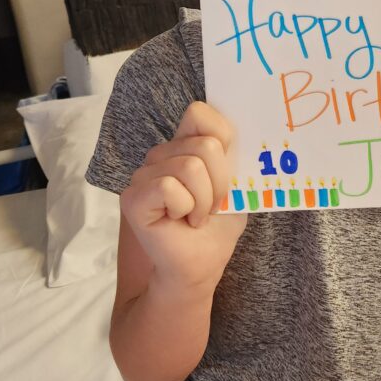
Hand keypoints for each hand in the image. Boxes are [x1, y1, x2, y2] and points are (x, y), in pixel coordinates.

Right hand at [120, 101, 246, 288]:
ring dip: (205, 201)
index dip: (222, 139)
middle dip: (220, 183)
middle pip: (205, 145)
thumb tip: (247, 134)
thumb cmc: (217, 228)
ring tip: (196, 216)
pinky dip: (186, 208)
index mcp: (184, 146)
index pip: (200, 113)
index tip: (227, 173)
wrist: (200, 267)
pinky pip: (169, 187)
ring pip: (191, 166)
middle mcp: (160, 155)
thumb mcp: (237, 187)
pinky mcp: (133, 198)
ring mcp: (143, 175)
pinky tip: (181, 221)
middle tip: (210, 207)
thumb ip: (235, 156)